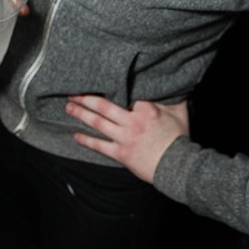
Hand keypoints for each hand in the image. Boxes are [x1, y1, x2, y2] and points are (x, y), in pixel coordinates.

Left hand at [67, 95, 188, 181]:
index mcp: (146, 109)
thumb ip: (174, 98)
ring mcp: (125, 138)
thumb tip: (173, 84)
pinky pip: (99, 146)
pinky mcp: (121, 153)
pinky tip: (76, 136)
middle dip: (86, 98)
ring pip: (98, 123)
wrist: (177, 166)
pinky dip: (86, 140)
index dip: (111, 87)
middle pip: (104, 107)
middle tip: (72, 93)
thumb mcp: (179, 113)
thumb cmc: (178, 138)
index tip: (97, 82)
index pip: (125, 93)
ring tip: (69, 108)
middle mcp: (132, 122)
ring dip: (81, 115)